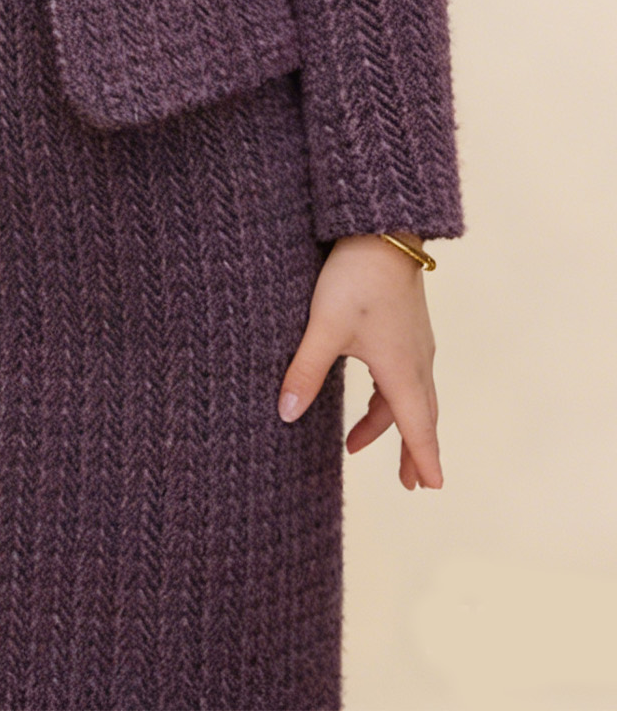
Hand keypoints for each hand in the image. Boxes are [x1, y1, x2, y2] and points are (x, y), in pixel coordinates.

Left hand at [277, 232, 442, 489]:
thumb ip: (305, 371)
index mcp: (401, 369)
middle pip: (421, 416)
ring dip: (396, 423)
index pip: (418, 427)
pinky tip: (372, 393)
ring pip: (412, 394)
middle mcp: (416, 360)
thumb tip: (287, 415)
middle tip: (412, 483)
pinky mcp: (407, 326)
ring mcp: (415, 342)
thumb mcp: (324, 327)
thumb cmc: (356, 279)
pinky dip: (390, 396)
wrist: (382, 231)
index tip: (433, 488)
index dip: (424, 459)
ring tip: (358, 442)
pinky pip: (405, 373)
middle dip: (413, 449)